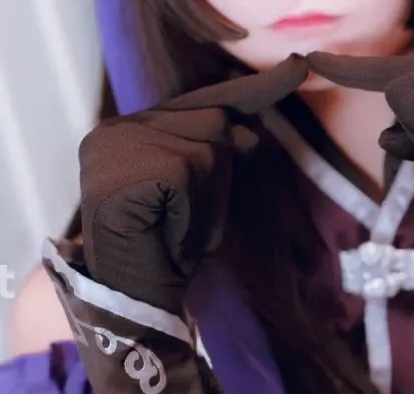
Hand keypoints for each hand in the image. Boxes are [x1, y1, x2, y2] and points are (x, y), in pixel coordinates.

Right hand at [79, 56, 309, 313]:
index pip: (199, 101)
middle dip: (216, 179)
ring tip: (172, 233)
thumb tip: (247, 132)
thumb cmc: (166, 257)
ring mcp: (115, 144)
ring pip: (207, 149)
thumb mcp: (200, 201)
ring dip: (206, 201)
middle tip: (181, 226)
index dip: (252, 90)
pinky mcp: (126, 166)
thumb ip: (216, 160)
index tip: (299, 68)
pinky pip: (191, 172)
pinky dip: (194, 210)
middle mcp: (114, 129)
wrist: (136, 305)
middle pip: (211, 123)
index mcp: (127, 132)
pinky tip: (167, 233)